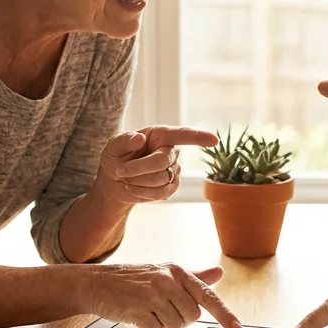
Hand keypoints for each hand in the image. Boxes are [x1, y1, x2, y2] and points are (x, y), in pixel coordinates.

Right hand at [82, 263, 243, 327]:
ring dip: (163, 323)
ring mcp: (152, 295)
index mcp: (176, 271)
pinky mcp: (137, 310)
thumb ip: (193, 276)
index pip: (207, 295)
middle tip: (161, 308)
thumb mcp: (164, 272)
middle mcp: (167, 281)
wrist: (97, 283)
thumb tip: (219, 271)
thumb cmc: (134, 279)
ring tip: (147, 309)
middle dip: (180, 318)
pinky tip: (137, 315)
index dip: (224, 314)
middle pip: (191, 317)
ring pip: (175, 326)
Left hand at [92, 126, 218, 204]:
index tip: (214, 140)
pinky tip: (133, 188)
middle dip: (138, 168)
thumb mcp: (113, 146)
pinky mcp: (171, 187)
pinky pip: (161, 193)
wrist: (113, 182)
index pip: (182, 135)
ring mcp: (173, 170)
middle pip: (162, 161)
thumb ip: (124, 140)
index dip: (198, 137)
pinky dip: (142, 192)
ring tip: (125, 178)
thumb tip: (139, 139)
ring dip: (137, 181)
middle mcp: (171, 151)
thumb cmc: (116, 157)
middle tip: (119, 171)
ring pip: (160, 179)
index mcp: (160, 135)